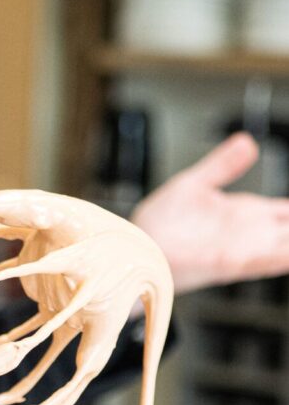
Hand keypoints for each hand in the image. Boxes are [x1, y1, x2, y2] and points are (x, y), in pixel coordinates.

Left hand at [132, 132, 288, 292]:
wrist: (132, 249)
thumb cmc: (156, 226)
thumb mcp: (195, 184)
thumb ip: (222, 166)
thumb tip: (248, 143)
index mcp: (246, 215)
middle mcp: (250, 233)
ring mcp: (243, 248)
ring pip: (288, 244)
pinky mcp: (229, 260)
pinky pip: (270, 258)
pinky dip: (286, 253)